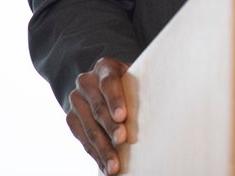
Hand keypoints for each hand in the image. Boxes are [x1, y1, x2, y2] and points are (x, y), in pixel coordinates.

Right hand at [66, 56, 130, 174]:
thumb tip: (163, 105)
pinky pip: (83, 140)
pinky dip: (95, 155)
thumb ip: (140, 87)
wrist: (102, 85)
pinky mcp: (70, 118)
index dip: (115, 100)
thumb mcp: (134, 78)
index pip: (109, 83)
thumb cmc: (129, 83)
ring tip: (114, 165)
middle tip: (121, 141)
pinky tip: (105, 166)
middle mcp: (86, 82)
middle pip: (98, 108)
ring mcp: (76, 101)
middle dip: (110, 128)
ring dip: (103, 148)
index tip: (122, 116)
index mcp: (104, 68)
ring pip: (89, 128)